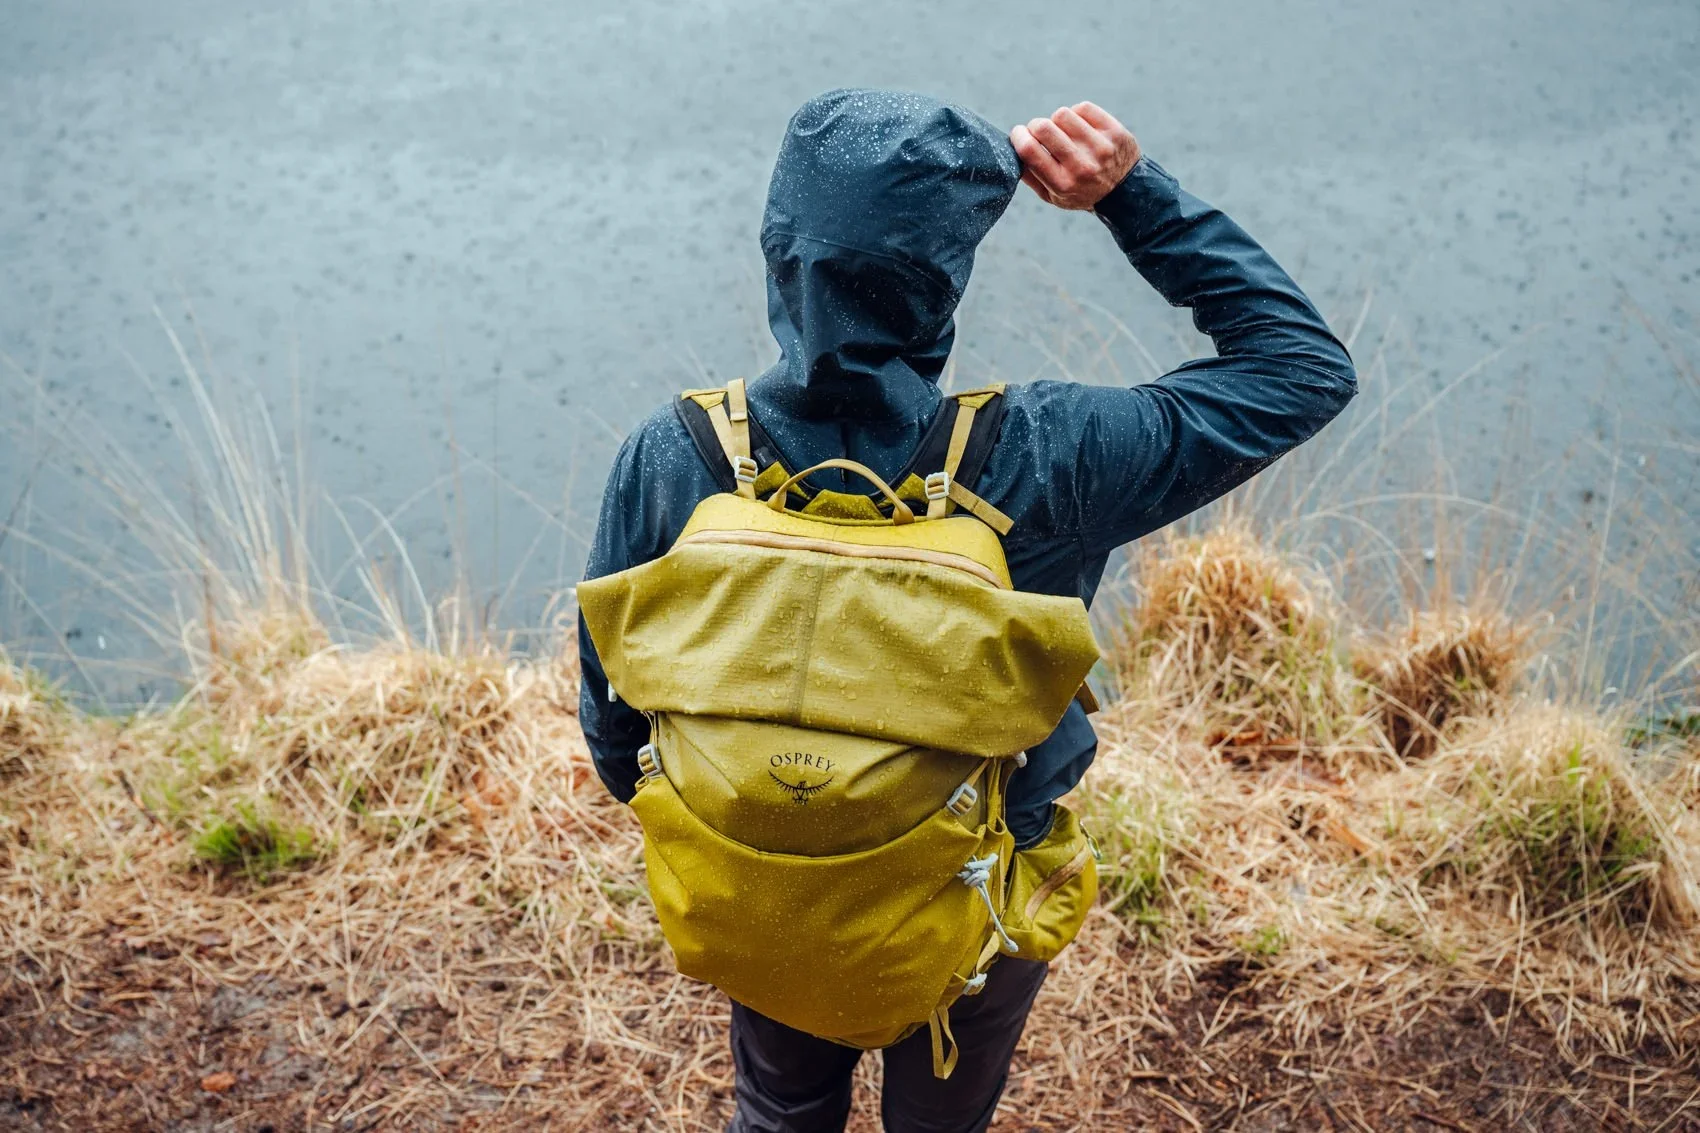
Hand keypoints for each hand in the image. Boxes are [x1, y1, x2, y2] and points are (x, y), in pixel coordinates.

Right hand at [1009, 103, 1140, 210]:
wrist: (1125, 192)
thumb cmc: (1080, 192)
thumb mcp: (1053, 197)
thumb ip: (1030, 176)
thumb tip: (1011, 148)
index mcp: (1061, 184)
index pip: (1029, 150)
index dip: (1018, 135)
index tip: (1018, 133)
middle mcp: (1081, 167)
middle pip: (1044, 128)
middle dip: (1035, 125)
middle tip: (1039, 131)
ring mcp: (1100, 148)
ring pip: (1062, 114)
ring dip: (1057, 120)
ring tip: (1064, 132)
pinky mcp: (1114, 132)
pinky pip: (1083, 108)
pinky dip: (1076, 114)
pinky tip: (1079, 126)